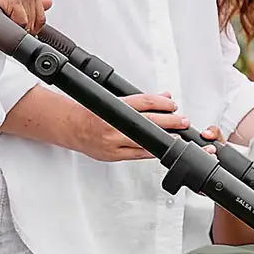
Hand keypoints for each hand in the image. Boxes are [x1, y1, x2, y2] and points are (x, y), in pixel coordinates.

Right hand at [0, 0, 49, 32]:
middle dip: (16, 34)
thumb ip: (28, 2)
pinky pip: (18, 24)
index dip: (26, 30)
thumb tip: (48, 3)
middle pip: (34, 24)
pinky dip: (5, 33)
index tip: (11, 31)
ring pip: (26, 26)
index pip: (40, 18)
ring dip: (9, 35)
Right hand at [0, 86, 185, 163]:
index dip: (161, 104)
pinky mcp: (113, 156)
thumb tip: (164, 98)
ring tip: (177, 137)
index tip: (172, 105)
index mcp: (112, 108)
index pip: (142, 103)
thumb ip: (139, 101)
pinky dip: (151, 151)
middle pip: (147, 123)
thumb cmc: (91, 113)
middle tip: (182, 120)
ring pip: (144, 143)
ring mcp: (112, 144)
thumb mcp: (114, 100)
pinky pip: (137, 156)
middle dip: (168, 122)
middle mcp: (112, 126)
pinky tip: (161, 149)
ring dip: (164, 140)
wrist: (71, 128)